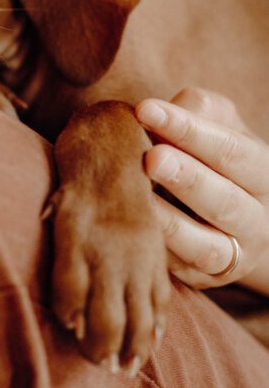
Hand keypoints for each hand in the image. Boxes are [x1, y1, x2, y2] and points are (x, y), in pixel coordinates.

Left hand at [135, 88, 268, 293]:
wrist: (237, 217)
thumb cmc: (217, 157)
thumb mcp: (220, 125)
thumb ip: (199, 111)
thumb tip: (161, 112)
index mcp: (263, 174)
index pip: (231, 150)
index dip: (189, 129)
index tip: (145, 109)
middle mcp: (257, 221)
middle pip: (226, 202)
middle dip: (188, 179)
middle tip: (151, 158)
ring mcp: (234, 256)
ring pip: (206, 247)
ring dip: (170, 223)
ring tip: (139, 197)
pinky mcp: (205, 279)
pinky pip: (182, 270)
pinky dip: (158, 252)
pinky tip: (133, 229)